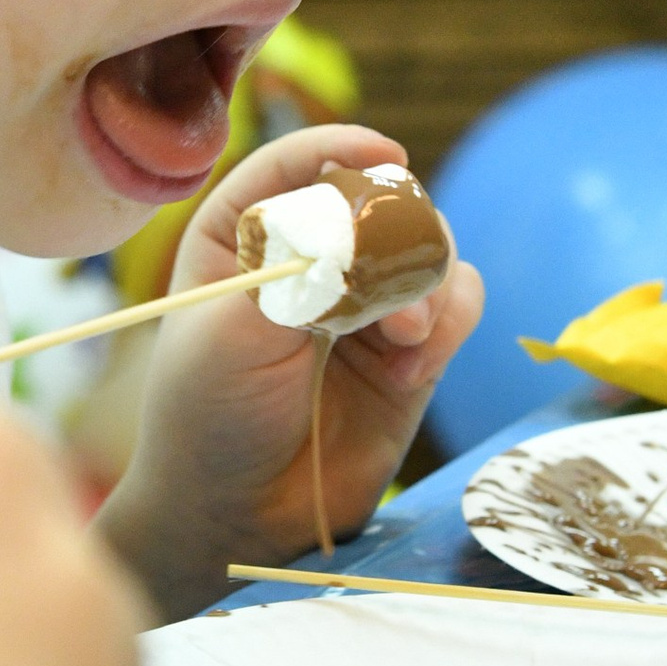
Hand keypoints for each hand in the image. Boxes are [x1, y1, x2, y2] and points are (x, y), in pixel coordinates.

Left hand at [97, 126, 482, 622]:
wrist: (239, 515)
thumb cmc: (209, 417)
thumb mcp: (232, 335)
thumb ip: (297, 273)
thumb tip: (362, 223)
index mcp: (240, 234)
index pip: (295, 165)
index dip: (341, 150)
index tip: (385, 157)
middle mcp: (308, 258)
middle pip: (379, 199)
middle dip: (398, 232)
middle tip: (391, 285)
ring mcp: (363, 302)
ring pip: (429, 247)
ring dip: (428, 282)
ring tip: (403, 338)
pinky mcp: (409, 350)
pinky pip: (458, 302)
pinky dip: (449, 322)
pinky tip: (414, 368)